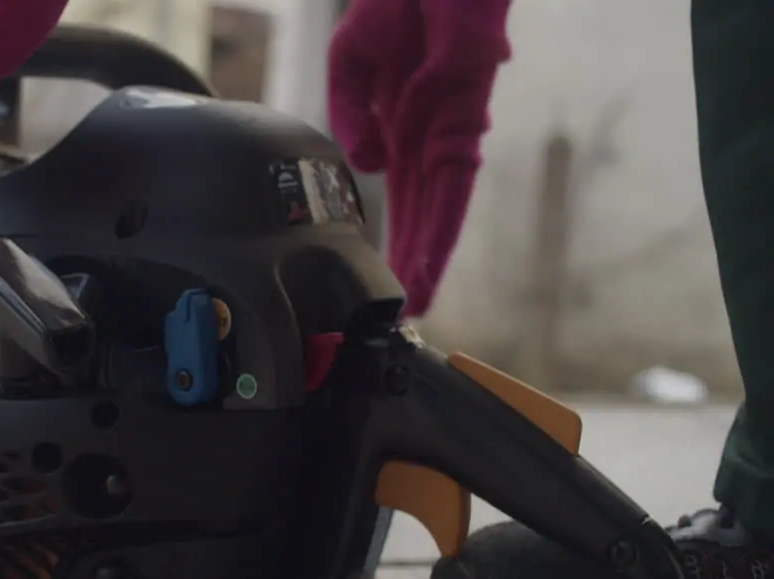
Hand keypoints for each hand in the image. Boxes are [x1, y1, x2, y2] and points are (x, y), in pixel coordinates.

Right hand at [328, 0, 511, 317]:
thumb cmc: (396, 2)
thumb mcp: (348, 61)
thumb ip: (349, 114)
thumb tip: (364, 164)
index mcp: (405, 122)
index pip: (403, 191)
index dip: (397, 234)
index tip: (388, 278)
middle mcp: (432, 131)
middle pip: (425, 209)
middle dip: (415, 260)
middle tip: (405, 313)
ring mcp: (451, 124)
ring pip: (441, 205)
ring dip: (429, 255)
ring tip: (415, 300)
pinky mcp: (465, 110)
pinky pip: (454, 176)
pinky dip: (443, 220)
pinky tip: (430, 257)